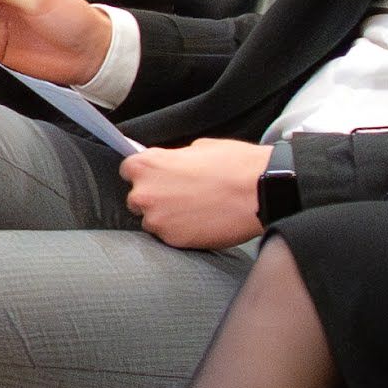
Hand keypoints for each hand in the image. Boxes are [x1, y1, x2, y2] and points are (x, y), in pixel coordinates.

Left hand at [119, 137, 270, 250]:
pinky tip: (202, 221)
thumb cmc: (234, 165)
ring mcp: (157, 220)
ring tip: (197, 208)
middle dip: (156, 197)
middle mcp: (144, 194)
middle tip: (183, 194)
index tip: (156, 177)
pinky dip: (182, 231)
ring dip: (168, 216)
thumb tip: (169, 165)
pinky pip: (171, 236)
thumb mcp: (198, 147)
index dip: (145, 174)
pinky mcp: (173, 240)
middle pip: (138, 199)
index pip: (128, 171)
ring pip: (154, 220)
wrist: (260, 191)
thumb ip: (173, 159)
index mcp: (147, 165)